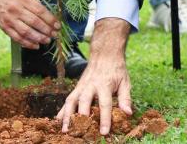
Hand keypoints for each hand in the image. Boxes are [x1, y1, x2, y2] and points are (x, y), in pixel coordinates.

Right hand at [0, 0, 59, 47]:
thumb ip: (37, 6)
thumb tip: (51, 19)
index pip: (40, 11)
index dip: (50, 19)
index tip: (57, 26)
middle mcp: (16, 9)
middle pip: (34, 22)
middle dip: (46, 30)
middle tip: (54, 35)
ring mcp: (10, 19)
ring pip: (26, 31)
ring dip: (38, 38)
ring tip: (47, 40)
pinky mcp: (5, 28)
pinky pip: (17, 38)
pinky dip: (27, 43)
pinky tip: (36, 45)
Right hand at [57, 18, 131, 135]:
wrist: (105, 54)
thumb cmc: (116, 70)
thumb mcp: (125, 82)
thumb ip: (126, 98)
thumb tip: (128, 113)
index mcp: (104, 85)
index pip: (104, 104)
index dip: (104, 119)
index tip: (104, 132)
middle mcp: (90, 86)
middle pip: (84, 102)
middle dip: (82, 118)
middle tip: (81, 132)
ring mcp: (81, 87)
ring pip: (71, 101)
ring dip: (67, 116)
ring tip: (65, 130)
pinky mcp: (76, 88)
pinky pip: (67, 100)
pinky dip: (62, 110)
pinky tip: (58, 121)